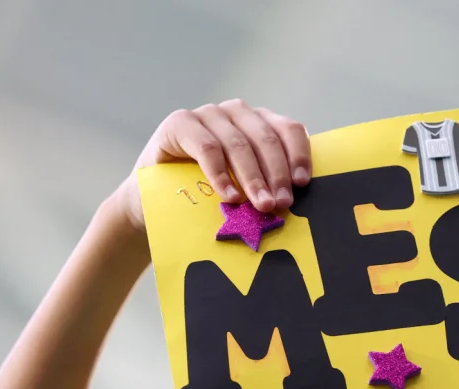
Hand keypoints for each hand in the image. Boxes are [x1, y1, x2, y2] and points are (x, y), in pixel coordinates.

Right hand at [113, 100, 312, 229]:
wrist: (156, 199)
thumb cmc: (209, 194)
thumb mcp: (244, 186)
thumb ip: (268, 183)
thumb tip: (297, 200)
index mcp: (259, 122)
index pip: (288, 129)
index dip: (298, 155)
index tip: (302, 184)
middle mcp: (236, 112)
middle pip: (265, 139)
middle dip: (276, 174)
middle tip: (282, 204)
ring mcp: (208, 114)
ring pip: (239, 144)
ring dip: (253, 178)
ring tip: (262, 206)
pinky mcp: (180, 122)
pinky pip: (207, 147)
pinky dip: (221, 175)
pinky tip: (230, 197)